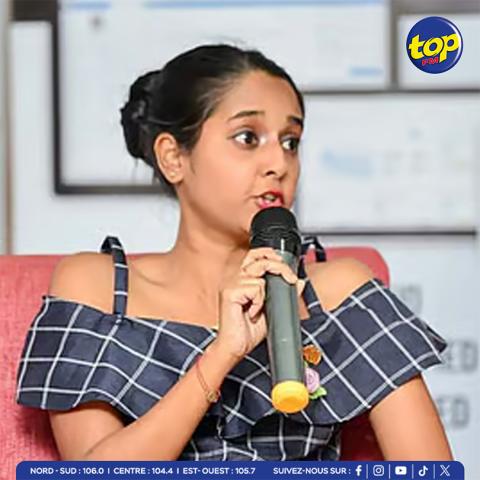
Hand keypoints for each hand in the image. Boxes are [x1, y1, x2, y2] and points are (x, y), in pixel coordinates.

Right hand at [213, 247, 305, 363]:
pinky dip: (258, 302)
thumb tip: (299, 281)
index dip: (270, 254)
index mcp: (242, 278)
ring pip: (260, 276)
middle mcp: (234, 278)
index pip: (255, 254)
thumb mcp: (272, 309)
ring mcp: (231, 284)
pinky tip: (251, 314)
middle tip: (290, 279)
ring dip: (265, 294)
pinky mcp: (229, 292)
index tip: (285, 267)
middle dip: (279, 267)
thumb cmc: (248, 331)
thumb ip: (284, 294)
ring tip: (259, 309)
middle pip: (259, 258)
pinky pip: (255, 288)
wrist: (234, 347)